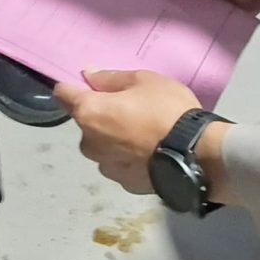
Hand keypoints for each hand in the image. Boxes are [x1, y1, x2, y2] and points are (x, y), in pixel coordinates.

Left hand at [54, 68, 201, 195]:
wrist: (196, 156)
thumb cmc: (166, 110)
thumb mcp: (143, 80)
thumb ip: (110, 78)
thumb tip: (89, 75)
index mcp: (89, 113)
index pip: (63, 95)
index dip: (73, 87)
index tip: (89, 86)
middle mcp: (89, 142)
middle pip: (86, 122)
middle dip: (100, 115)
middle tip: (129, 108)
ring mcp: (105, 166)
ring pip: (101, 146)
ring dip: (113, 139)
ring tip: (142, 135)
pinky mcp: (124, 183)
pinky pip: (119, 164)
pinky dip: (128, 157)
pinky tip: (149, 153)